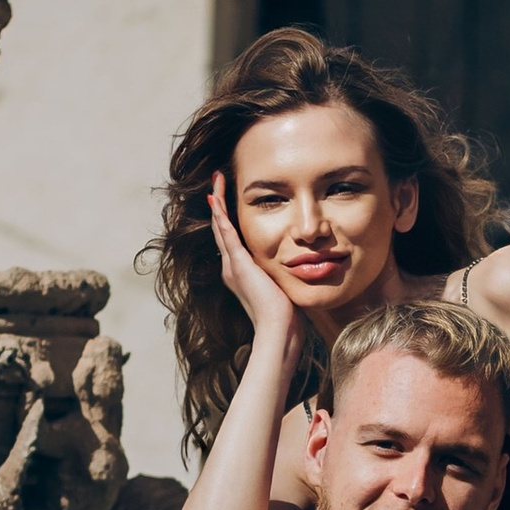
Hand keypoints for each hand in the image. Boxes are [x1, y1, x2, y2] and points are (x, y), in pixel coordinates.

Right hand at [207, 174, 301, 357]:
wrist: (277, 328)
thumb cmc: (283, 314)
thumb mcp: (279, 287)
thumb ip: (278, 275)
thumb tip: (294, 266)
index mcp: (239, 272)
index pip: (230, 238)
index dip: (227, 218)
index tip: (226, 199)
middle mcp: (231, 266)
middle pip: (220, 229)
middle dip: (218, 204)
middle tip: (216, 181)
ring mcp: (232, 265)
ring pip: (220, 226)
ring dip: (218, 202)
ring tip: (216, 181)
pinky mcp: (239, 263)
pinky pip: (226, 233)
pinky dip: (220, 215)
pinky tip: (216, 199)